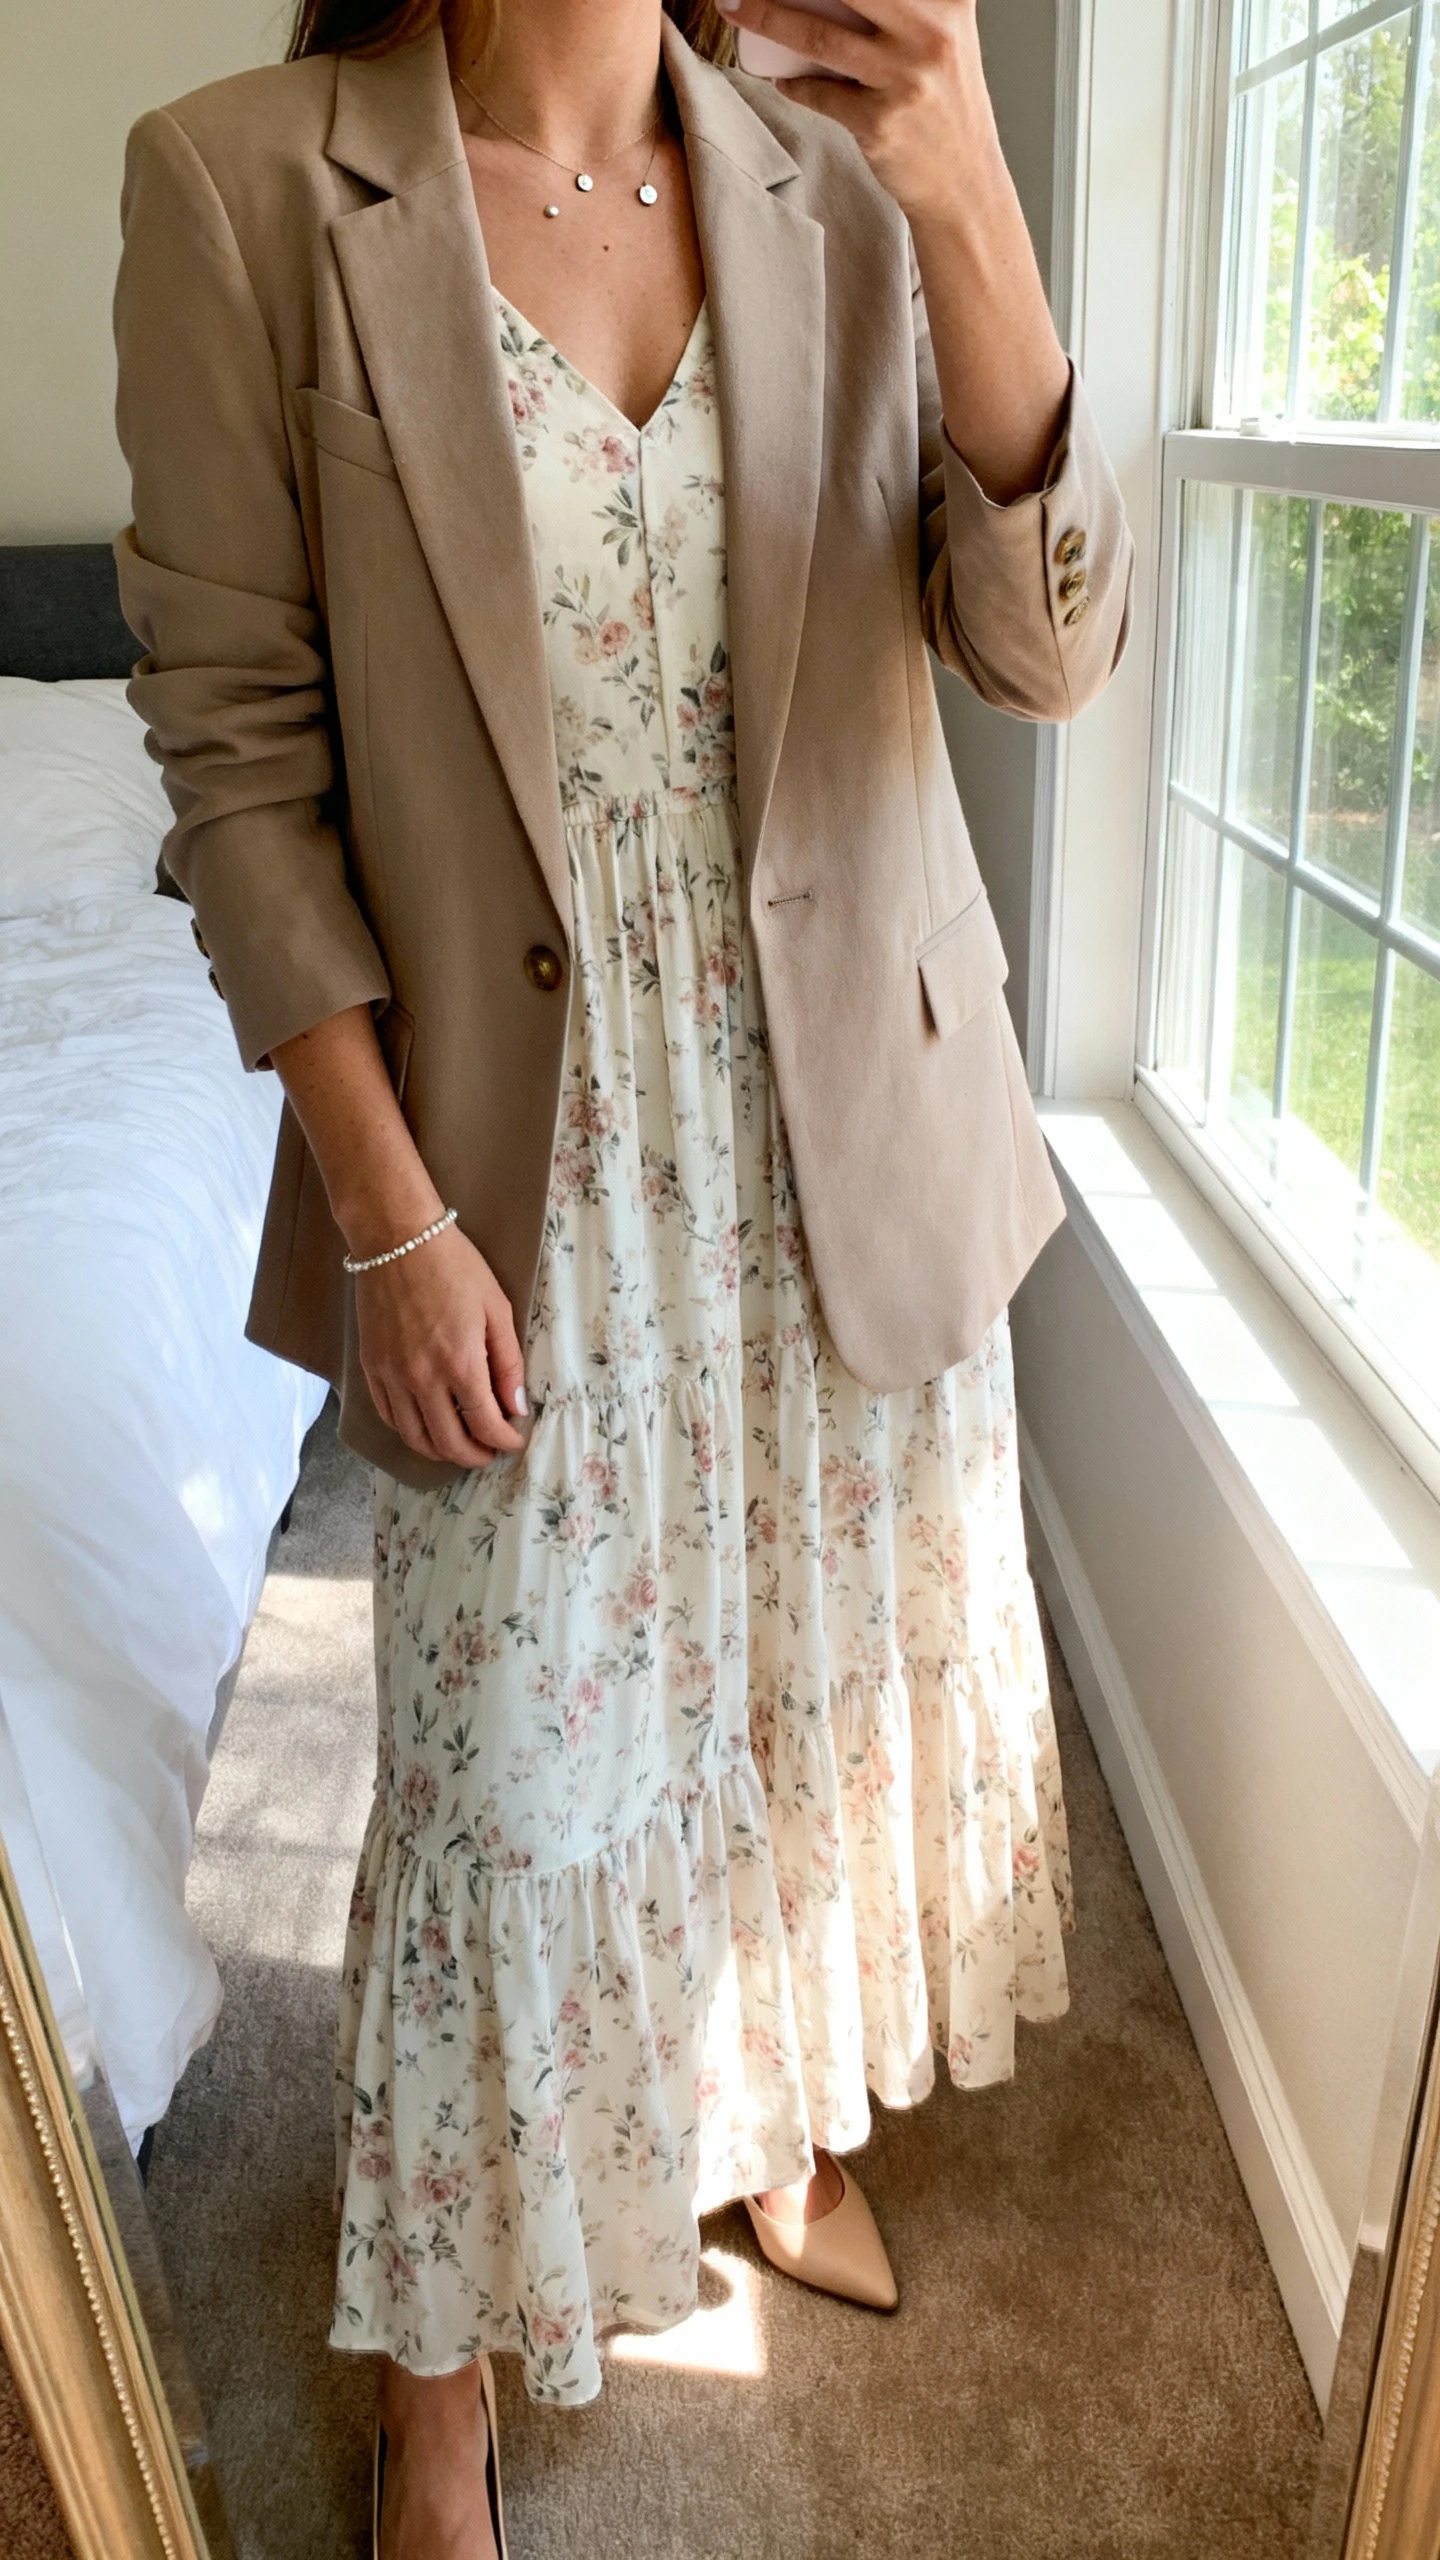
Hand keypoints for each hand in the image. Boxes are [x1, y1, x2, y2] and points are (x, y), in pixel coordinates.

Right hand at [355, 1224, 528, 1470]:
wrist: (397, 1239)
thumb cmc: (455, 1266)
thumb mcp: (496, 1308)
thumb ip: (508, 1362)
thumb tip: (516, 1406)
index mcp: (460, 1364)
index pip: (486, 1425)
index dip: (504, 1441)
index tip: (514, 1439)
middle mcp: (422, 1379)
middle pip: (449, 1443)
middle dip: (475, 1456)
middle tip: (490, 1452)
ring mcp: (392, 1376)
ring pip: (415, 1438)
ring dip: (441, 1452)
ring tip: (460, 1446)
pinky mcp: (371, 1367)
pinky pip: (389, 1416)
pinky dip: (410, 1431)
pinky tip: (426, 1426)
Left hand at [717, 0, 997, 226]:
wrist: (965, 185)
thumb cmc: (943, 105)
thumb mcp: (942, 37)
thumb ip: (903, 9)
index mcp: (949, 0)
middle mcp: (933, 32)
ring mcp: (906, 79)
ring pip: (819, 37)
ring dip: (766, 17)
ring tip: (736, 8)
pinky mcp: (881, 123)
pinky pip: (818, 93)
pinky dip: (793, 84)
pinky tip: (784, 80)